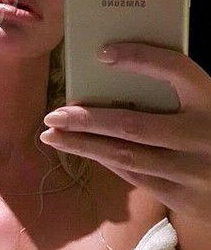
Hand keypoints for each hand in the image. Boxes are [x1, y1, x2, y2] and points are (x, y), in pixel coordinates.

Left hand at [41, 43, 210, 224]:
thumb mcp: (207, 104)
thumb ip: (177, 91)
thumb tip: (118, 69)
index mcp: (210, 99)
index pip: (175, 69)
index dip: (140, 58)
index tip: (103, 52)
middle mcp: (201, 134)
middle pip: (132, 123)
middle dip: (87, 119)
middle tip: (54, 115)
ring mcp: (192, 170)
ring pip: (126, 156)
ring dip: (85, 146)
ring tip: (53, 137)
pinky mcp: (184, 197)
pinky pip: (136, 176)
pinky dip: (107, 161)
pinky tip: (85, 151)